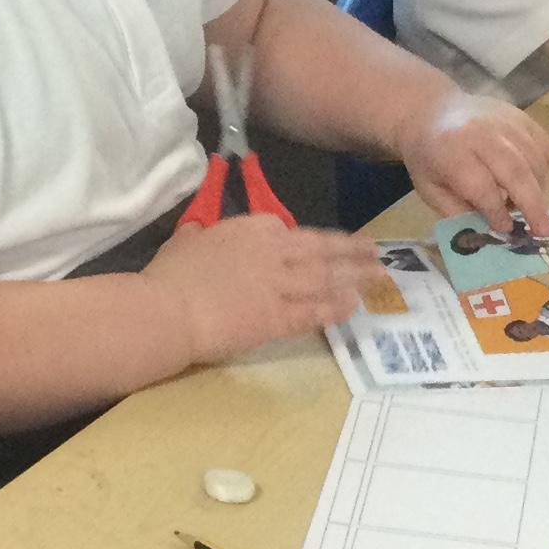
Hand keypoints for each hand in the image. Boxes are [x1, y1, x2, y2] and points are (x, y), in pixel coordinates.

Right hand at [149, 215, 387, 366]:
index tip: (326, 242)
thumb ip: (202, 235)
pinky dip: (335, 309)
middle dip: (353, 251)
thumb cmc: (171, 274)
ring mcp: (280, 286)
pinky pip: (314, 313)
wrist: (169, 311)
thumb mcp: (187, 239)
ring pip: (326, 279)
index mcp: (251, 229)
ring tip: (378, 280)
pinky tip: (352, 307)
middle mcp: (274, 253)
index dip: (312, 238)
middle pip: (322, 250)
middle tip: (377, 253)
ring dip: (356, 278)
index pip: (289, 229)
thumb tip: (200, 235)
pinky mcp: (278, 319)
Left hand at [394, 91, 548, 233]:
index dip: (496, 211)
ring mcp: (505, 120)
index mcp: (452, 151)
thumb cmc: (429, 158)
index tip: (504, 229)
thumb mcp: (430, 190)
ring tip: (531, 206)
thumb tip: (490, 232)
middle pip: (516, 171)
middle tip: (544, 230)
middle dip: (532, 205)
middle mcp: (482, 132)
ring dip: (538, 188)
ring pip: (534, 159)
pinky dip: (542, 168)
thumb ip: (458, 211)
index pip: (481, 186)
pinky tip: (531, 181)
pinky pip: (542, 145)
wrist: (431, 112)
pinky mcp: (521, 115)